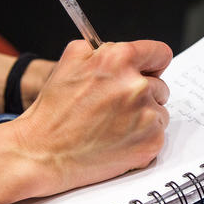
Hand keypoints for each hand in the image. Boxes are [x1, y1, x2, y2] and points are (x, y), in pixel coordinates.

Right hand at [10, 39, 172, 196]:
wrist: (43, 153)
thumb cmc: (53, 111)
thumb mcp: (69, 62)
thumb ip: (101, 50)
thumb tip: (120, 49)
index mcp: (119, 60)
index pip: (159, 54)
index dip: (152, 64)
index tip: (149, 71)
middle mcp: (137, 86)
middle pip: (160, 86)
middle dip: (143, 94)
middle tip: (115, 108)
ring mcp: (146, 116)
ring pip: (159, 112)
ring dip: (143, 118)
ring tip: (112, 127)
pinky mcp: (151, 142)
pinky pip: (157, 135)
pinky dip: (141, 139)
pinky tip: (117, 142)